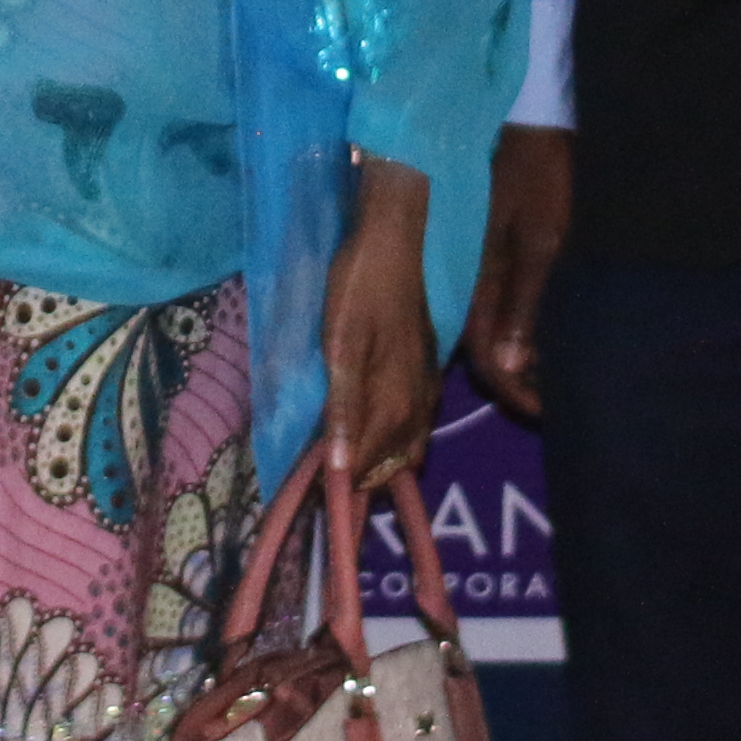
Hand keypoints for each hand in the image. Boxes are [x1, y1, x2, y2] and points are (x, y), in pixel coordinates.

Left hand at [327, 154, 439, 495]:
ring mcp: (427, 389)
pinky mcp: (428, 372)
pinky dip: (394, 438)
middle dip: (362, 480)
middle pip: (392, 466)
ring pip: (408, 448)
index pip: (367, 469)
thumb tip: (340, 469)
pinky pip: (416, 423)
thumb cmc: (359, 291)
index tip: (312, 497)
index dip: (341, 487)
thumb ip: (342, 409)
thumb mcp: (340, 348)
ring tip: (344, 461)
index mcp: (394, 405)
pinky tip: (373, 427)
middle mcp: (418, 406)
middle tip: (322, 479)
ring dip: (379, 461)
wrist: (394, 243)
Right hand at [460, 125, 572, 420]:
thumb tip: (506, 368)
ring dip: (523, 362)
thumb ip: (524, 304)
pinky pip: (502, 312)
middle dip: (519, 385)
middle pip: (486, 355)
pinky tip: (549, 338)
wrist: (532, 126)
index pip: (484, 361)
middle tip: (559, 402)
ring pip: (494, 336)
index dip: (514, 394)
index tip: (547, 412)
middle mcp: (471, 286)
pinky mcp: (493, 260)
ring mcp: (480, 273)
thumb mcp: (541, 242)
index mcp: (476, 285)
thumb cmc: (540, 180)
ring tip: (559, 378)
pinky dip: (524, 334)